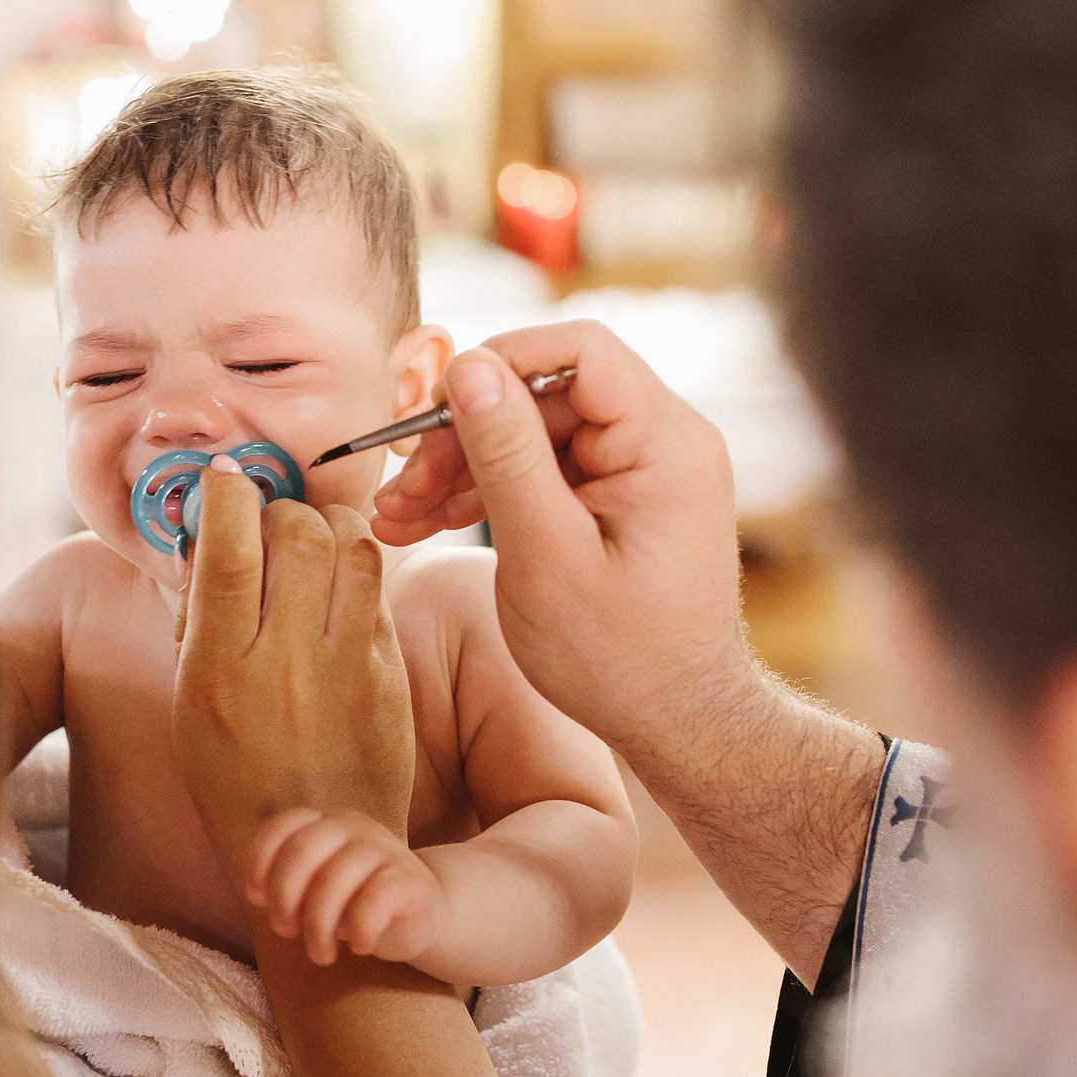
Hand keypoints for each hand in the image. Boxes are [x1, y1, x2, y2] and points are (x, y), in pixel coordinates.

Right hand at [173, 459, 416, 877]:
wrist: (316, 845)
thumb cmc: (235, 774)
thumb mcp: (188, 702)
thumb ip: (197, 620)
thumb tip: (209, 538)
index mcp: (220, 670)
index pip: (230, 550)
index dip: (227, 494)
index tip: (223, 479)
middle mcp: (287, 664)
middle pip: (298, 533)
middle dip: (281, 507)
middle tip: (271, 521)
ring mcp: (348, 668)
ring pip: (354, 547)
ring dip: (330, 524)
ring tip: (314, 539)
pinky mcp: (391, 676)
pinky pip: (379, 591)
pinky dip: (358, 569)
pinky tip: (340, 584)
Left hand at [245, 809, 444, 966]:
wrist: (420, 916)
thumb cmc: (356, 902)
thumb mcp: (316, 889)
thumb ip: (288, 884)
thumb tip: (258, 894)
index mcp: (326, 823)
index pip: (282, 827)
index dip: (260, 862)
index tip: (257, 898)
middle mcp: (354, 827)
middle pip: (302, 850)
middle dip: (284, 897)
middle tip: (286, 931)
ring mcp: (385, 849)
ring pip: (335, 879)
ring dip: (317, 926)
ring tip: (321, 954)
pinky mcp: (411, 880)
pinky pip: (373, 901)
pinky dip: (359, 931)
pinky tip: (360, 947)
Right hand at [371, 321, 756, 761]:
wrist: (679, 726)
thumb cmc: (621, 658)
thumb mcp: (546, 553)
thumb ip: (506, 453)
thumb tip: (467, 366)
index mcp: (665, 441)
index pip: (579, 349)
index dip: (498, 363)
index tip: (434, 409)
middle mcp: (665, 441)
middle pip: (544, 395)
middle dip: (463, 436)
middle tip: (399, 490)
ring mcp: (644, 472)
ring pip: (534, 435)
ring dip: (462, 470)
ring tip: (398, 519)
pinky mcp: (621, 502)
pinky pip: (547, 472)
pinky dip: (491, 495)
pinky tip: (429, 524)